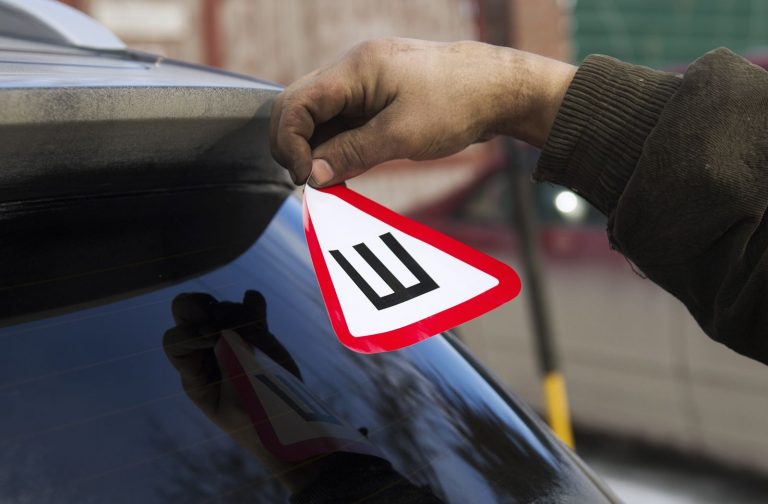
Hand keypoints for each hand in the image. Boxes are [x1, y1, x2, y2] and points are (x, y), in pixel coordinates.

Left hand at [163, 291, 307, 486]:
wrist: (287, 426)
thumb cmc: (256, 421)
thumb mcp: (237, 398)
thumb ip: (232, 361)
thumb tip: (227, 328)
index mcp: (193, 373)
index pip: (175, 342)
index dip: (189, 334)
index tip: (214, 337)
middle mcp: (207, 352)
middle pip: (186, 312)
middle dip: (198, 307)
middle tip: (221, 322)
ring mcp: (231, 341)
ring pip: (221, 307)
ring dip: (234, 312)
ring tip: (255, 332)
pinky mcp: (257, 336)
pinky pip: (249, 309)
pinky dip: (252, 302)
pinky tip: (257, 305)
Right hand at [270, 38, 575, 186]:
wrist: (500, 88)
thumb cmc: (458, 103)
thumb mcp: (401, 135)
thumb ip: (351, 154)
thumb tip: (312, 175)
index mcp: (354, 69)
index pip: (295, 102)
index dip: (289, 142)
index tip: (306, 177)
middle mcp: (353, 71)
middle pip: (299, 106)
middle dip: (295, 145)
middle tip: (311, 181)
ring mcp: (364, 83)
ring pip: (320, 116)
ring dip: (317, 148)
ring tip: (331, 179)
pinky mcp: (377, 97)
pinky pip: (343, 120)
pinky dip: (338, 144)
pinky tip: (346, 167)